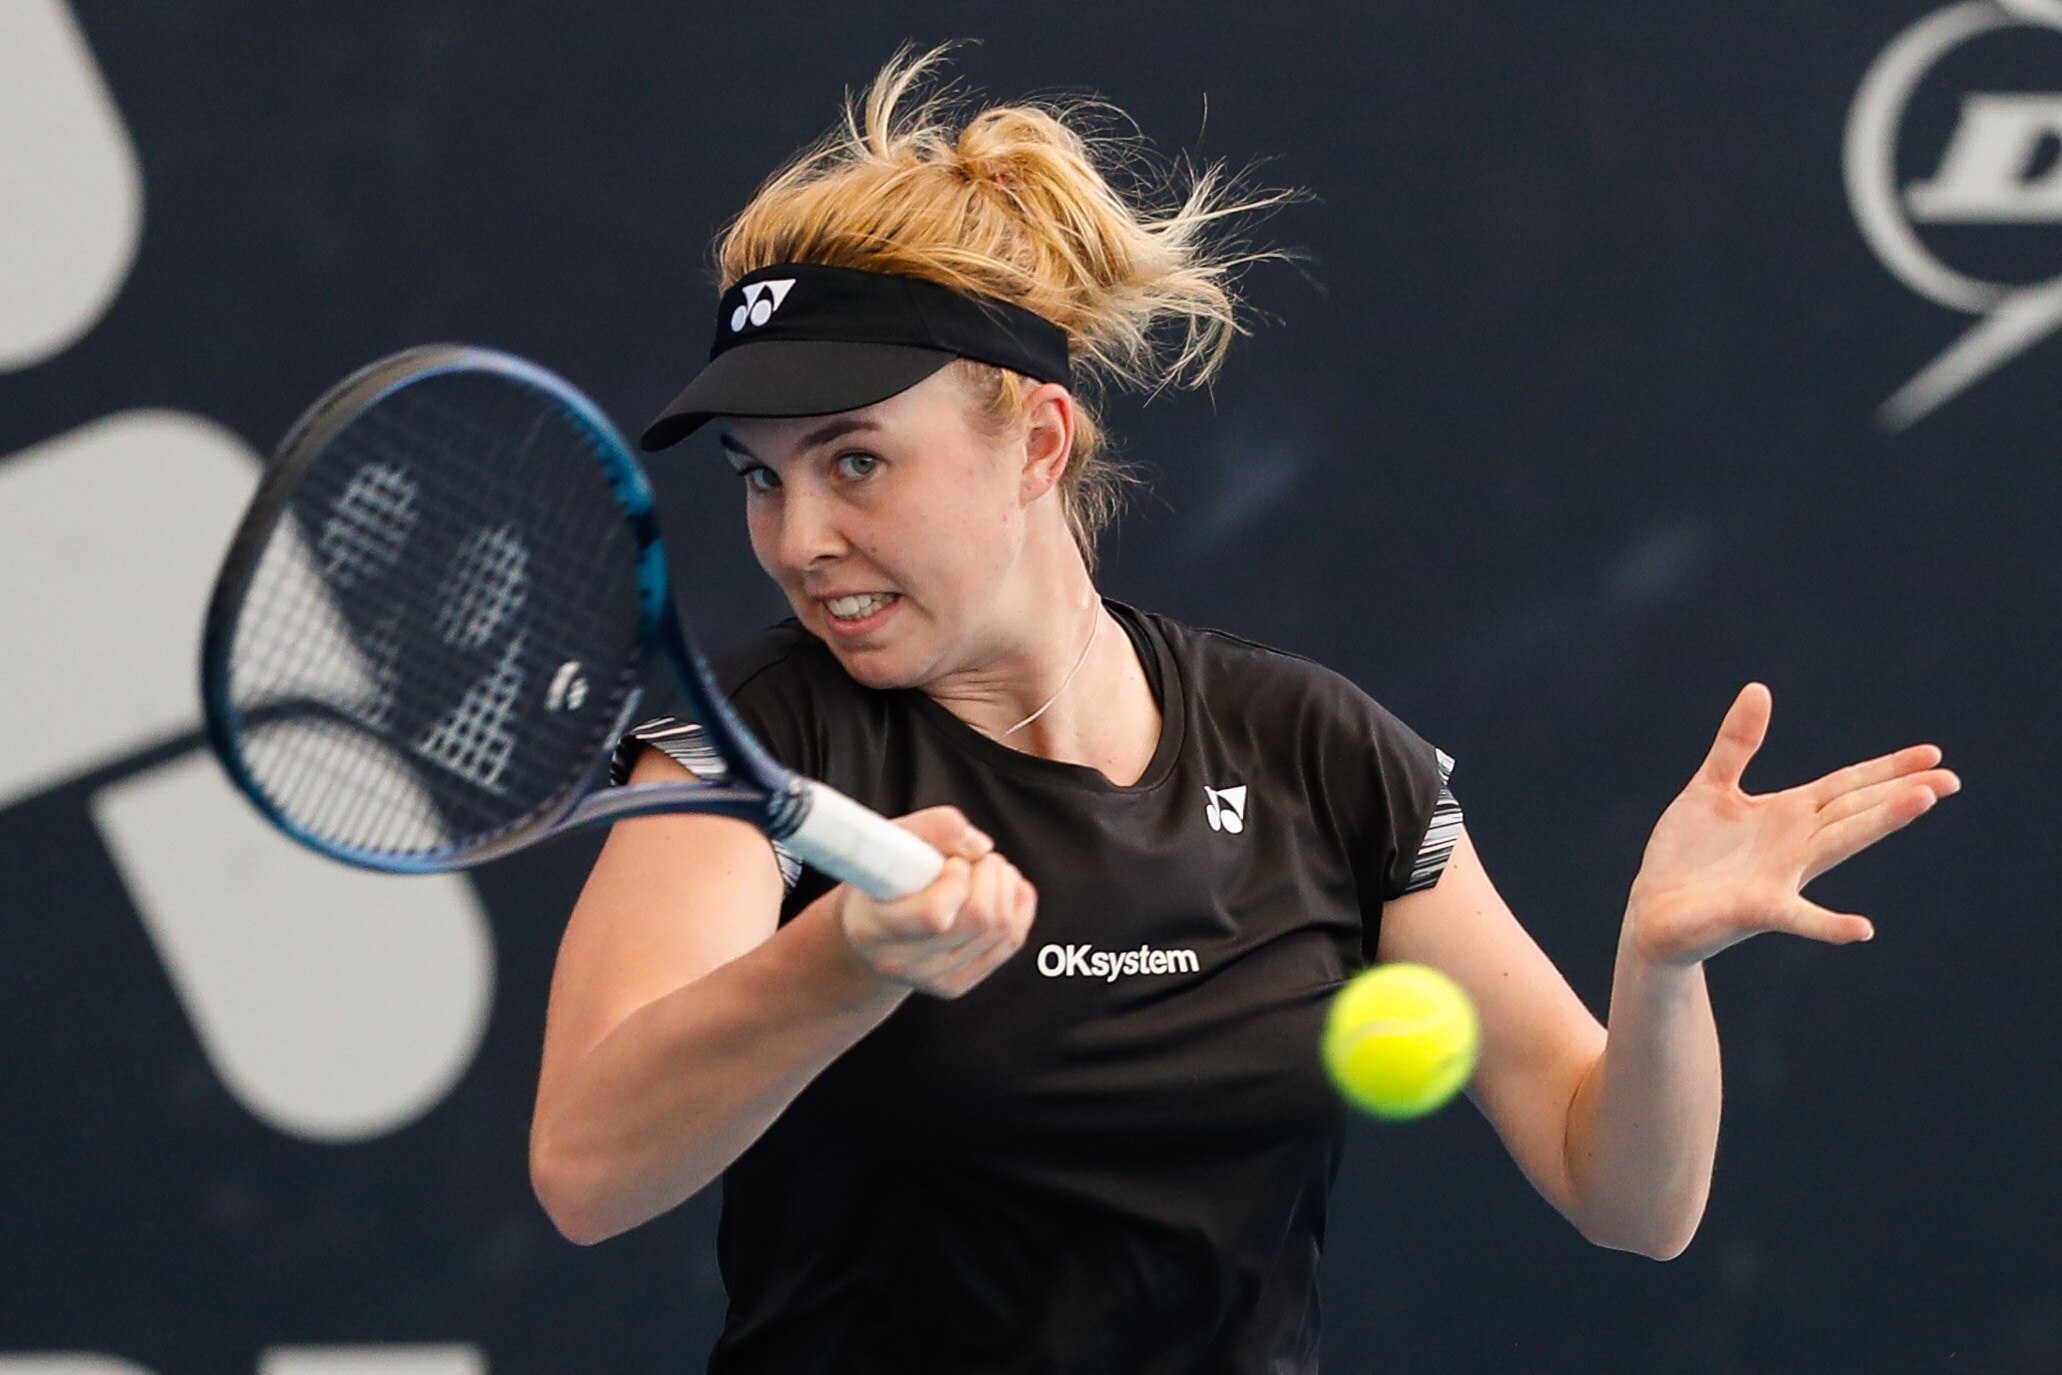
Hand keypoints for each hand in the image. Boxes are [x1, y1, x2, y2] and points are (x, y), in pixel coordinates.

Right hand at [839, 806, 1036, 997]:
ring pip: (1002, 929)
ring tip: (987, 869)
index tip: (952, 861)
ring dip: (1006, 886)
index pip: (934, 914)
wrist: (871, 930)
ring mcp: (932, 980)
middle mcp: (900, 964)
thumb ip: (931, 828)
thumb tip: (981, 845)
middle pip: (979, 920)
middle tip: (975, 858)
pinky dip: (1019, 905)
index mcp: (872, 929)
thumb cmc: (881, 876)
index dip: (956, 878)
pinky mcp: (957, 984)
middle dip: (989, 875)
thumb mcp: (892, 842)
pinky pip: (1011, 941)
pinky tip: (1004, 887)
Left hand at [1626, 682, 1960, 967]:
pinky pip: (1797, 917)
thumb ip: (1737, 743)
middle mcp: (1794, 845)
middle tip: (1950, 778)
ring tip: (1922, 801)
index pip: (1846, 785)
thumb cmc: (1689, 854)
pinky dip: (1828, 924)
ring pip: (1837, 844)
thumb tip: (1758, 687)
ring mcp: (1780, 877)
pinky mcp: (1756, 910)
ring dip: (1878, 823)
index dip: (1887, 768)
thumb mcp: (1712, 788)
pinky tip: (1861, 929)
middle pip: (1855, 810)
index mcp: (1787, 814)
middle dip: (1900, 792)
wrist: (1655, 911)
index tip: (1932, 753)